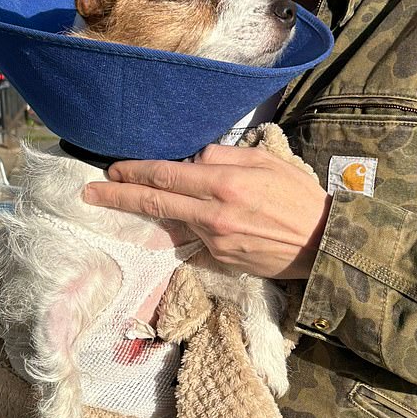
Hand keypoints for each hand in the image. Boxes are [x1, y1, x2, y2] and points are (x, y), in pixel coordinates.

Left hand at [83, 144, 331, 278]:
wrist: (325, 244)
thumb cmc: (299, 196)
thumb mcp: (268, 162)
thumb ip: (226, 156)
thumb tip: (195, 158)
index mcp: (225, 183)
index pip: (167, 174)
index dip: (135, 171)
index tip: (111, 169)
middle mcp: (213, 214)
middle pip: (156, 201)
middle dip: (118, 195)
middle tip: (90, 192)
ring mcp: (215, 242)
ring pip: (172, 222)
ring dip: (144, 213)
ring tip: (121, 202)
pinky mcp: (222, 261)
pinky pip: (195, 240)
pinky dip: (184, 229)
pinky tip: (179, 223)